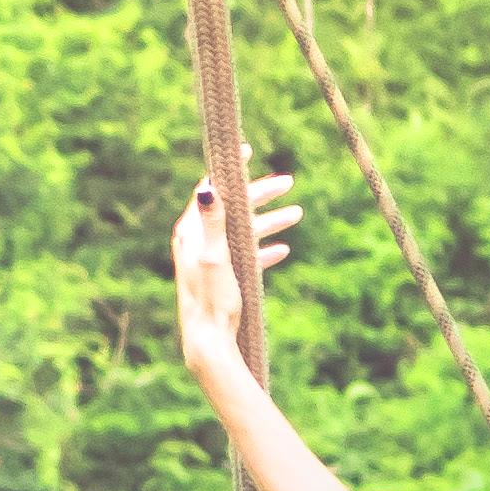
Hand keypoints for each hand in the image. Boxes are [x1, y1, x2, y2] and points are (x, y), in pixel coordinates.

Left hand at [171, 171, 305, 377]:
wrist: (208, 340)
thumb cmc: (211, 299)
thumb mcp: (214, 256)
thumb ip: (213, 222)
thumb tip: (208, 187)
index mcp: (191, 231)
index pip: (211, 189)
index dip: (230, 170)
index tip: (247, 150)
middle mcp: (198, 241)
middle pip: (233, 208)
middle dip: (261, 194)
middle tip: (288, 182)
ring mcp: (211, 258)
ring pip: (244, 231)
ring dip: (270, 221)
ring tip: (297, 214)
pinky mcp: (223, 277)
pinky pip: (246, 257)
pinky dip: (264, 250)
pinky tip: (283, 250)